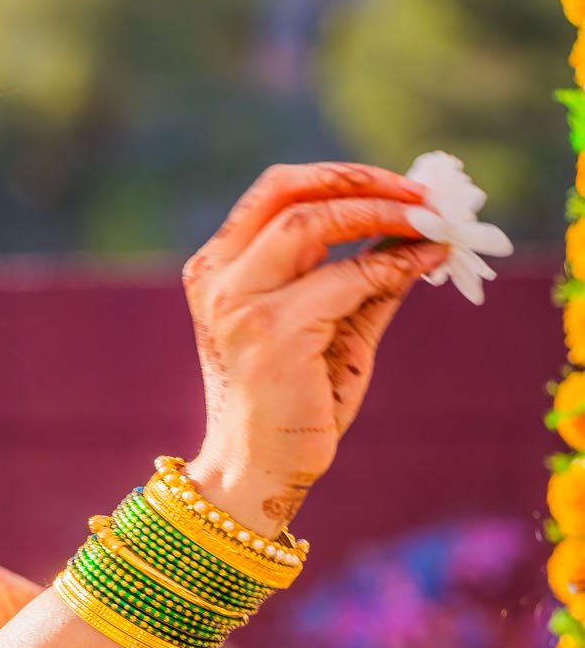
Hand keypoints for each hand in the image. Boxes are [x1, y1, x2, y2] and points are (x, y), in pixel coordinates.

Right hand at [179, 161, 449, 531]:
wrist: (258, 471)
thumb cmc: (291, 401)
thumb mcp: (329, 325)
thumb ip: (361, 276)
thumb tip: (416, 226)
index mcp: (217, 269)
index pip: (276, 192)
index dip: (339, 176)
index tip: (398, 185)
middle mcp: (219, 281)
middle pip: (294, 196)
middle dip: (366, 185)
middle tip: (424, 197)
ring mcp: (240, 306)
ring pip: (316, 224)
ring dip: (383, 215)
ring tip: (431, 224)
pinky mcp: (273, 334)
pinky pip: (346, 279)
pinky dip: (393, 265)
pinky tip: (426, 262)